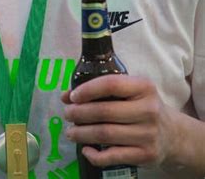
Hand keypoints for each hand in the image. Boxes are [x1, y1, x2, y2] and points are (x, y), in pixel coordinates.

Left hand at [61, 75, 185, 170]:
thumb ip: (101, 90)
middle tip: (68, 114)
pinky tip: (86, 149)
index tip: (73, 96)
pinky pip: (113, 156)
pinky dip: (95, 154)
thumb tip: (66, 96)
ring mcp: (148, 134)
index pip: (111, 84)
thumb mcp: (131, 92)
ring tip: (71, 131)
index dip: (88, 90)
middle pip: (105, 111)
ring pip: (106, 134)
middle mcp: (148, 110)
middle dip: (80, 113)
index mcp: (144, 87)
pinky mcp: (146, 155)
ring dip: (82, 133)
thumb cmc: (144, 107)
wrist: (173, 135)